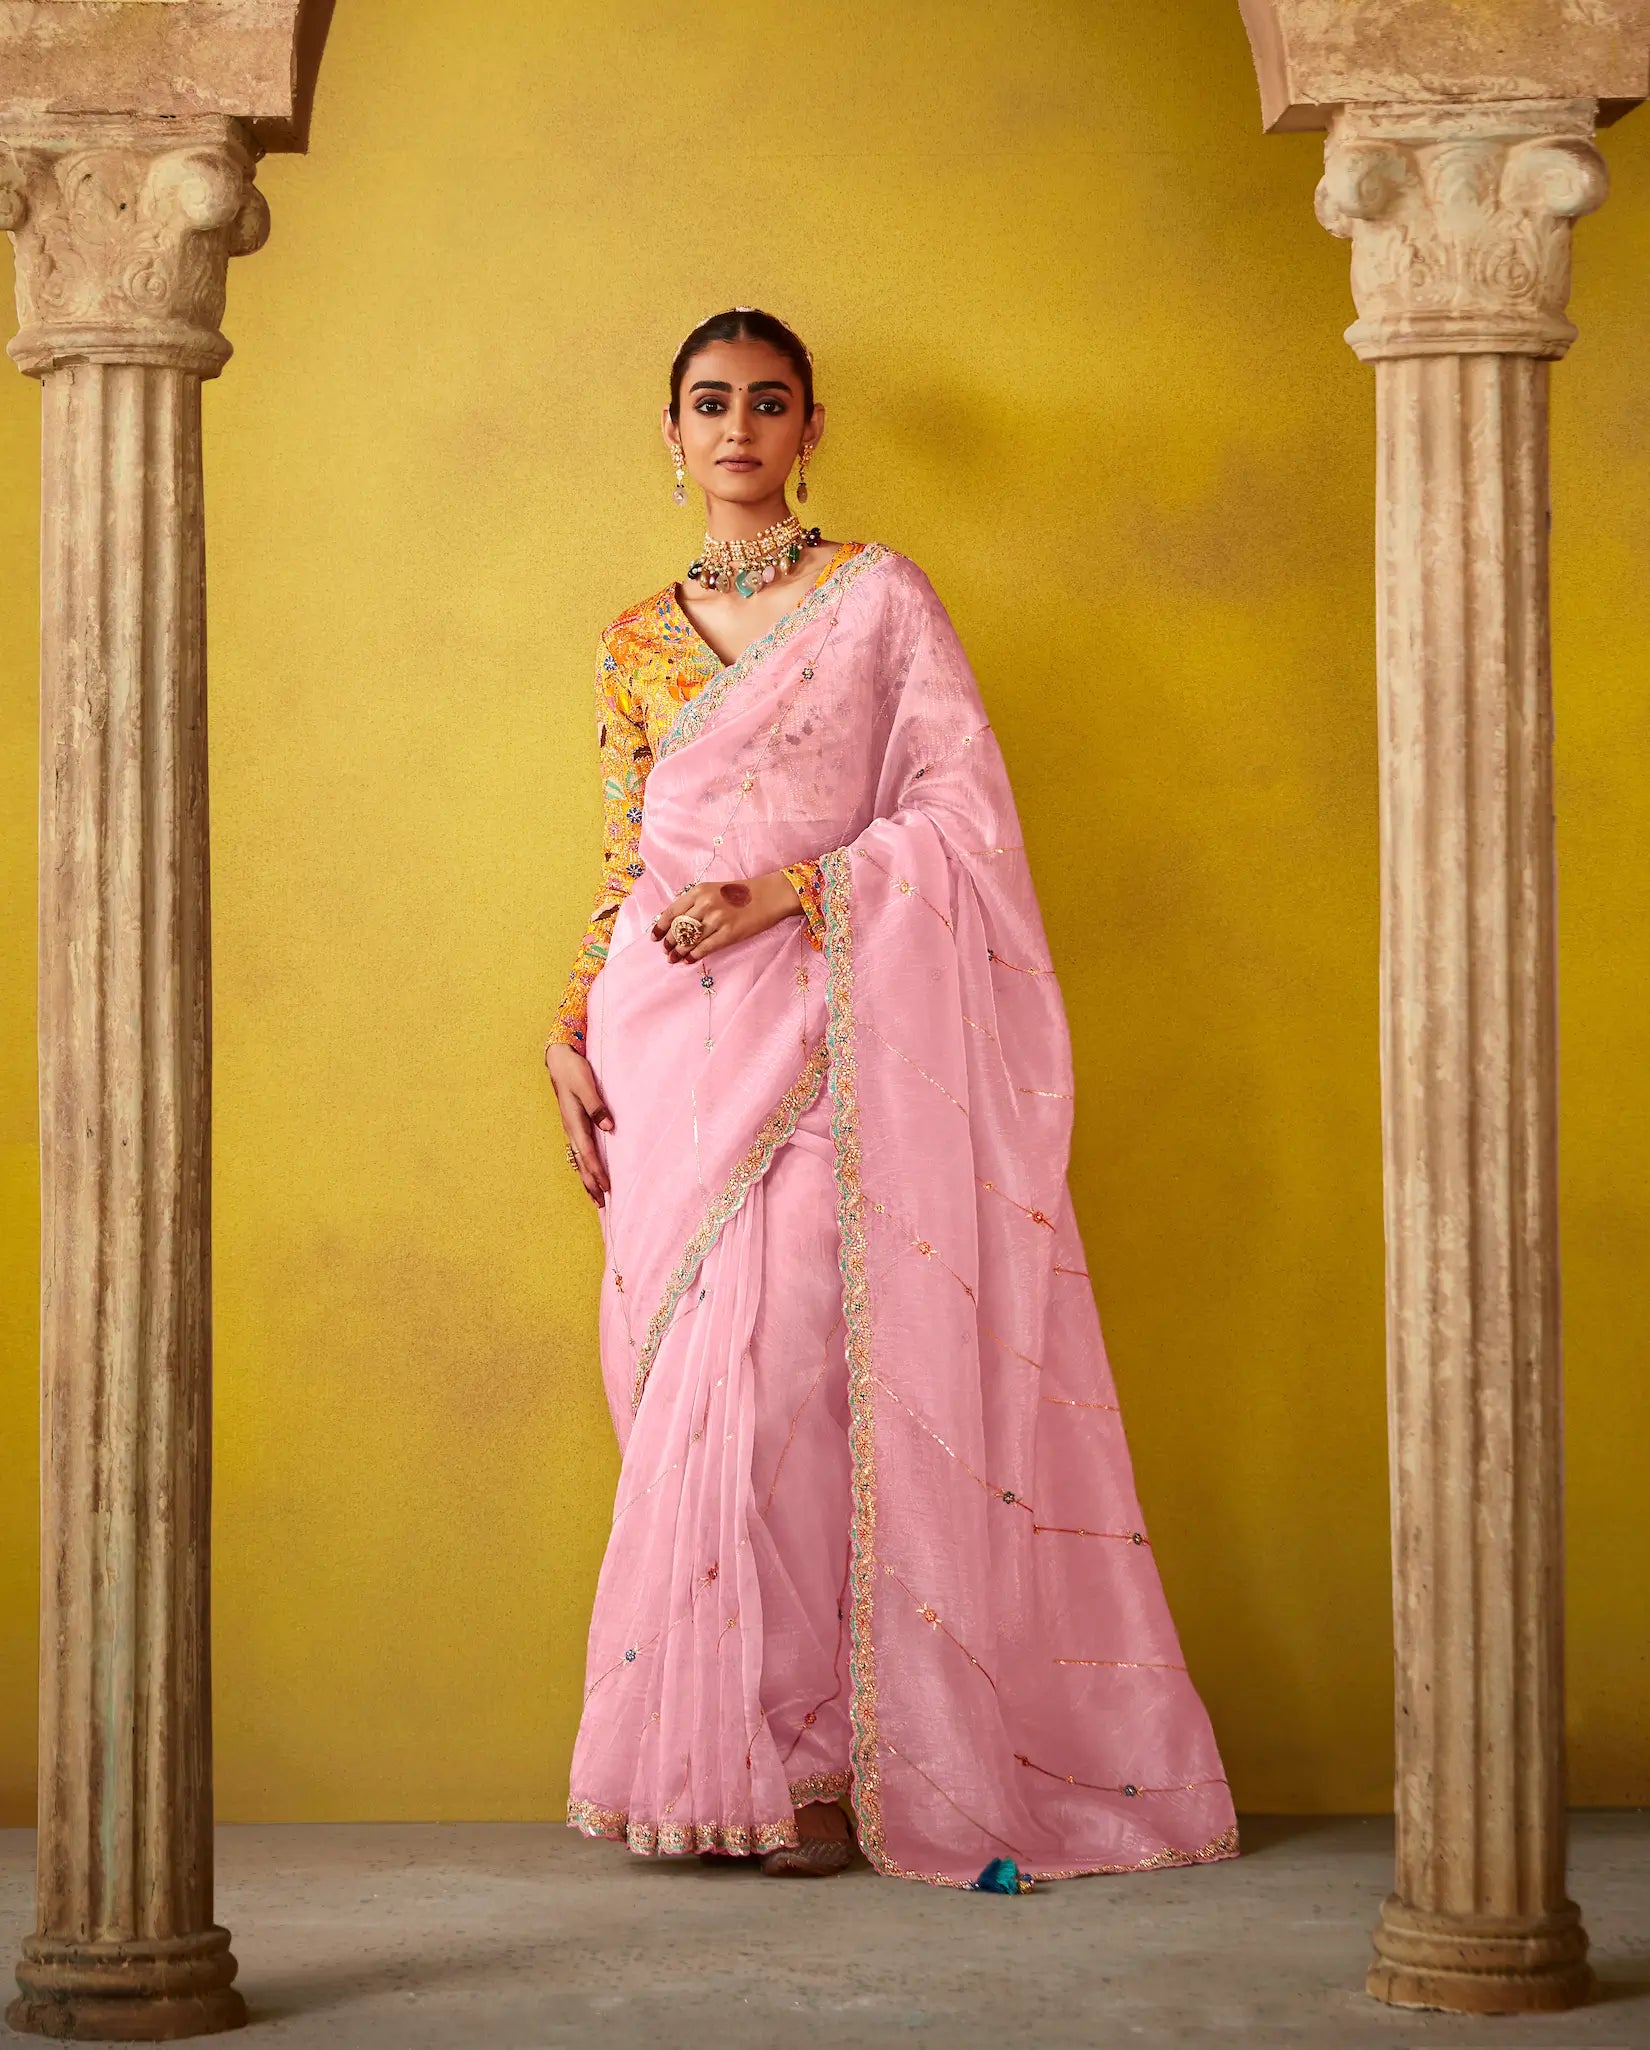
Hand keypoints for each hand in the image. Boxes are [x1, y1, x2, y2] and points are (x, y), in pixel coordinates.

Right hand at [545, 1041, 612, 1207]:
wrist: (559, 1059)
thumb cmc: (574, 1071)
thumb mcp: (586, 1085)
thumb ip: (597, 1106)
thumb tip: (608, 1127)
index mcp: (574, 1123)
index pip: (587, 1153)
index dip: (597, 1171)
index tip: (607, 1188)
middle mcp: (571, 1129)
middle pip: (580, 1163)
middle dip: (590, 1183)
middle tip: (601, 1203)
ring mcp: (570, 1128)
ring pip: (577, 1159)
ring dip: (586, 1178)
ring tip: (594, 1195)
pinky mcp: (572, 1123)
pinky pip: (577, 1151)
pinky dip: (583, 1165)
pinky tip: (586, 1170)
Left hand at [651, 871, 802, 962]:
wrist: (769, 895)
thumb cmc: (742, 892)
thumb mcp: (714, 889)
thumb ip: (696, 901)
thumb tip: (677, 920)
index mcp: (699, 891)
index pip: (672, 912)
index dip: (660, 927)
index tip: (655, 937)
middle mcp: (705, 904)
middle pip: (679, 928)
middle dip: (670, 942)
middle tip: (666, 950)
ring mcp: (717, 919)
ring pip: (690, 940)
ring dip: (679, 952)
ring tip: (674, 959)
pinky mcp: (729, 933)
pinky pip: (705, 948)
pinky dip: (694, 956)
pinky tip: (689, 960)